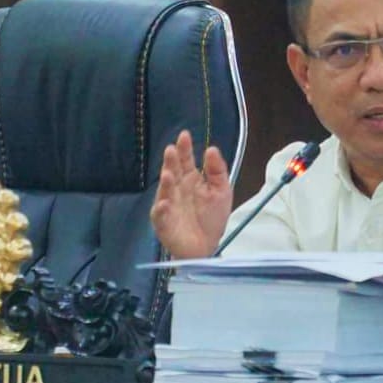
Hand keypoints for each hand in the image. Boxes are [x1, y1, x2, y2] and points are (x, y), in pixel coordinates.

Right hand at [150, 130, 232, 258]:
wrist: (206, 247)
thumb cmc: (212, 219)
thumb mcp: (222, 192)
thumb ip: (217, 171)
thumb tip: (211, 148)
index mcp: (191, 180)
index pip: (186, 160)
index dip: (184, 148)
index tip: (184, 135)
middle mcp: (177, 189)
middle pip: (173, 171)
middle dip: (172, 161)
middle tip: (172, 149)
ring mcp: (168, 205)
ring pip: (165, 191)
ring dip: (165, 183)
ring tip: (168, 173)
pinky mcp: (163, 223)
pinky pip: (160, 215)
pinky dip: (161, 209)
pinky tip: (165, 203)